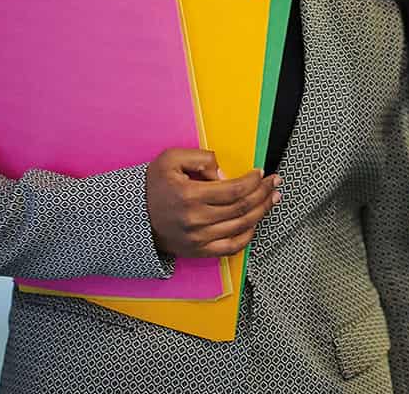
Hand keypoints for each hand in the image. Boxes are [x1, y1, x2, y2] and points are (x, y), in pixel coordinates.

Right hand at [145, 149, 280, 258]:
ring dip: (262, 211)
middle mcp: (195, 219)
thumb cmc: (154, 186)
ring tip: (273, 198)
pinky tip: (255, 223)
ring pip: (241, 225)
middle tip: (275, 183)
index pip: (234, 189)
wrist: (133, 217)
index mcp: (190, 195)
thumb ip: (201, 158)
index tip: (261, 173)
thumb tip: (225, 174)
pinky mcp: (198, 251)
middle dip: (264, 193)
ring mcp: (197, 238)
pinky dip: (248, 236)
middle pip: (242, 207)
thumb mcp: (171, 159)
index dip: (253, 181)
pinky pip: (230, 247)